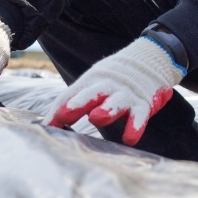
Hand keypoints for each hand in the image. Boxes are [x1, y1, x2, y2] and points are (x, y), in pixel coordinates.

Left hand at [45, 37, 185, 144]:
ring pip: (115, 102)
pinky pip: (139, 115)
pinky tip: (130, 138)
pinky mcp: (143, 103)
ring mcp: (126, 95)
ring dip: (106, 109)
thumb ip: (72, 104)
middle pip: (91, 94)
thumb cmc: (113, 80)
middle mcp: (107, 87)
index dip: (59, 109)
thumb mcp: (93, 86)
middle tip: (65, 114)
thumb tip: (46, 126)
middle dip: (78, 103)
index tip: (48, 125)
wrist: (151, 59)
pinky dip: (135, 126)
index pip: (71, 95)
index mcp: (91, 82)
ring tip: (96, 118)